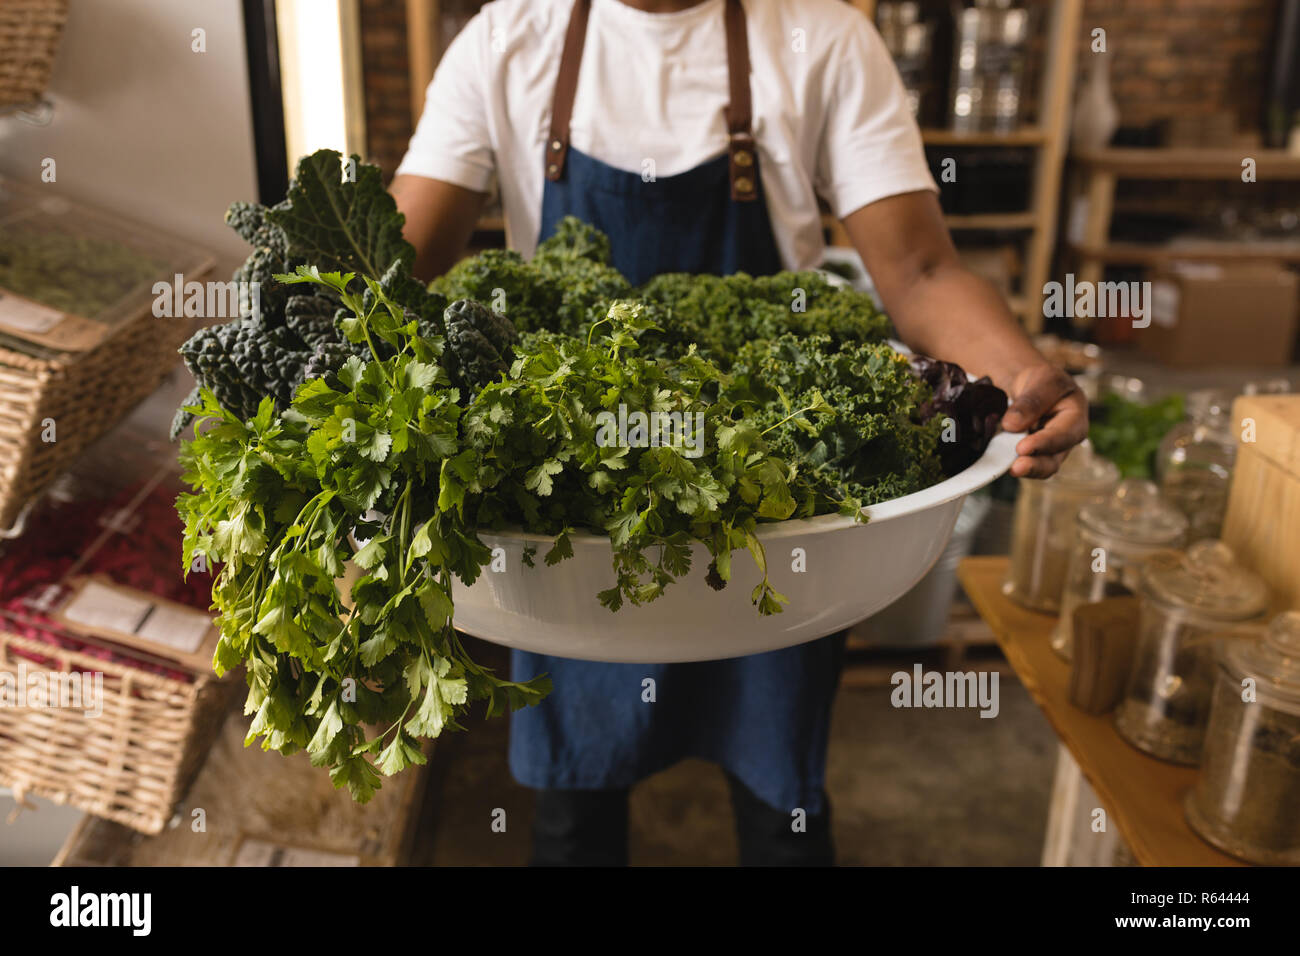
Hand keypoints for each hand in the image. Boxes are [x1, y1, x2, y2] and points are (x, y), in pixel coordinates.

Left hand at [1001, 363, 1087, 478]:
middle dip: (1034, 466)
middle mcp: (1063, 441)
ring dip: (1020, 470)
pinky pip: (1018, 463)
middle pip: (1052, 460)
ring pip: (1035, 467)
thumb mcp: (1043, 379)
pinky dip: (1006, 464)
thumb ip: (1032, 400)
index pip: (1064, 436)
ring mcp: (1045, 451)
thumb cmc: (1042, 380)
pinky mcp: (1026, 456)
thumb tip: (1012, 425)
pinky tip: (994, 463)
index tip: (1023, 448)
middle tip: (1015, 467)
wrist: (1027, 384)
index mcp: (1075, 419)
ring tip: (1005, 469)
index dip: (1044, 443)